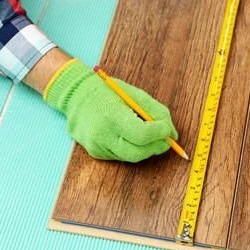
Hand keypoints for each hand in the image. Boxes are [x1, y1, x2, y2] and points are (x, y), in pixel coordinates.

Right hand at [43, 59, 177, 161]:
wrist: (77, 96)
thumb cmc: (107, 92)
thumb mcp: (133, 94)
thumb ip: (155, 111)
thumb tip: (172, 132)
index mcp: (112, 116)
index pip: (142, 134)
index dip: (159, 133)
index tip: (168, 129)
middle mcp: (103, 135)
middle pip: (138, 152)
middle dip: (157, 147)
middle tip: (166, 139)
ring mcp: (98, 147)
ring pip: (132, 157)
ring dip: (146, 149)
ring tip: (150, 135)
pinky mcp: (96, 154)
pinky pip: (121, 156)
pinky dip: (132, 148)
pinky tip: (132, 137)